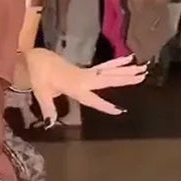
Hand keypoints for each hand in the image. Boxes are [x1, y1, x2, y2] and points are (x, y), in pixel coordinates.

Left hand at [23, 49, 146, 126]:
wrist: (37, 58)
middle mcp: (83, 78)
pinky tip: (128, 59)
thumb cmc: (38, 76)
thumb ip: (47, 107)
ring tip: (142, 69)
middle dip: (125, 78)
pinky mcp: (85, 70)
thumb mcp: (40, 92)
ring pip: (109, 71)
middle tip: (143, 75)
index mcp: (74, 86)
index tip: (118, 110)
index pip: (92, 98)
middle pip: (107, 79)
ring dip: (125, 70)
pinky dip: (116, 63)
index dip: (104, 105)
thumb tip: (50, 122)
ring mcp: (85, 73)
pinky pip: (104, 67)